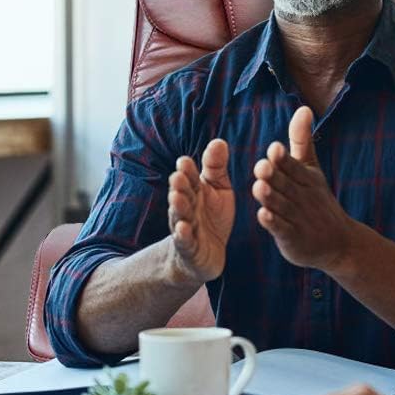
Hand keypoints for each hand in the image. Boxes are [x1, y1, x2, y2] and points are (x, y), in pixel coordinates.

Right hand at [167, 139, 233, 281]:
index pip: (190, 178)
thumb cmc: (211, 216)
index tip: (185, 161)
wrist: (205, 253)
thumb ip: (216, 167)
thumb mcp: (218, 189)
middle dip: (180, 186)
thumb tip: (219, 141)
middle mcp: (187, 206)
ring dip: (178, 207)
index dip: (187, 171)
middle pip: (182, 194)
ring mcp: (186, 227)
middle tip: (178, 176)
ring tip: (176, 198)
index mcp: (194, 190)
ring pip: (180, 215)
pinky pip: (185, 241)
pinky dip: (183, 235)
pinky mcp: (189, 248)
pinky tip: (182, 228)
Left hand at [251, 105, 357, 271]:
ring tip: (259, 188)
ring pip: (282, 206)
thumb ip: (302, 140)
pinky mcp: (293, 238)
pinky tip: (263, 216)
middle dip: (274, 176)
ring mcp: (298, 218)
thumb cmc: (318, 199)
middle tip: (261, 166)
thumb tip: (304, 108)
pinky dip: (273, 223)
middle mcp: (303, 197)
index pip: (294, 167)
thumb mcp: (312, 168)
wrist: (340, 242)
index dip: (284, 159)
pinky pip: (282, 230)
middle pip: (286, 185)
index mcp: (307, 179)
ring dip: (271, 198)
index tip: (274, 149)